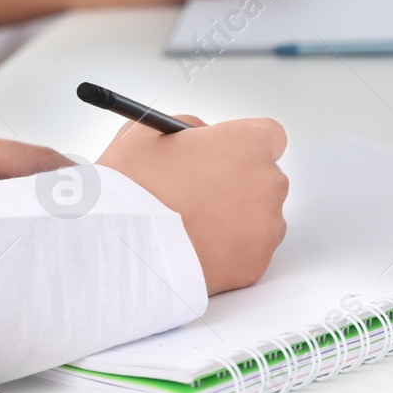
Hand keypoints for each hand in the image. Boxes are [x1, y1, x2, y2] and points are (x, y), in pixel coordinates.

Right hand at [99, 115, 288, 294]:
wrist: (122, 246)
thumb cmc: (133, 187)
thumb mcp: (150, 131)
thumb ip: (190, 128)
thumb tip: (203, 136)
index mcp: (250, 144)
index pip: (270, 137)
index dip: (244, 147)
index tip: (228, 156)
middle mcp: (269, 182)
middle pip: (264, 179)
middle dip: (238, 185)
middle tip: (200, 196)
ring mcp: (266, 226)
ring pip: (260, 219)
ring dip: (235, 220)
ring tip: (191, 227)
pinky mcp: (255, 264)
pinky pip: (248, 253)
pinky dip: (228, 253)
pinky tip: (195, 250)